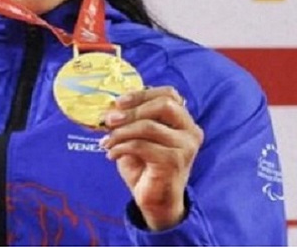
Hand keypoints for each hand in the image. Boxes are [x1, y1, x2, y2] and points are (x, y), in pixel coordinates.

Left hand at [100, 86, 203, 230]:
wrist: (155, 202)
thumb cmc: (146, 167)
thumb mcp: (138, 137)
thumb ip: (131, 119)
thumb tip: (110, 105)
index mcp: (184, 122)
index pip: (169, 95)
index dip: (142, 94)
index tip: (119, 102)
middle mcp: (190, 132)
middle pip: (164, 105)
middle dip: (132, 109)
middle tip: (109, 119)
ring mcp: (185, 147)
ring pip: (148, 126)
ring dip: (121, 131)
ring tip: (106, 141)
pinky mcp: (173, 162)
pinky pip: (141, 145)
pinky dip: (121, 147)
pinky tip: (111, 154)